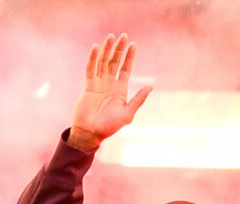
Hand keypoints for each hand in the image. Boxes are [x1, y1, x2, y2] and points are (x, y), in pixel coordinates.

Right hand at [68, 33, 152, 150]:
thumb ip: (138, 99)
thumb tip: (151, 86)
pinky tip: (97, 48)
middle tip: (123, 35)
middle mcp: (110, 84)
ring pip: (103, 62)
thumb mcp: (128, 113)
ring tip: (111, 37)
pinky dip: (93, 58)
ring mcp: (98, 83)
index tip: (133, 44)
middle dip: (119, 49)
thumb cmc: (110, 126)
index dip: (129, 57)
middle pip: (115, 61)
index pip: (126, 68)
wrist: (91, 132)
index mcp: (121, 89)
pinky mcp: (88, 85)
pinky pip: (91, 68)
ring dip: (107, 49)